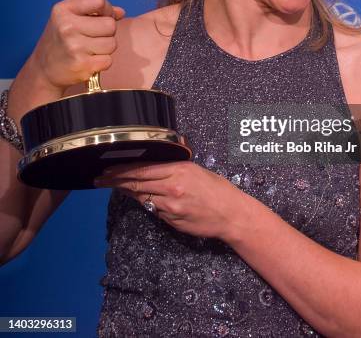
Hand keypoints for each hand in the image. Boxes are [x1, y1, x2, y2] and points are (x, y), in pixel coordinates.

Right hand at [31, 0, 124, 90]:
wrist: (43, 69)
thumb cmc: (60, 40)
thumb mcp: (69, 17)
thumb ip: (94, 10)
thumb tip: (120, 12)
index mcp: (63, 10)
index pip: (99, 1)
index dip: (106, 9)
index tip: (101, 15)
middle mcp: (67, 27)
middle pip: (110, 25)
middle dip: (107, 31)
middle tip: (94, 36)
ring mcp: (74, 47)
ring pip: (112, 43)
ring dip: (105, 47)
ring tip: (90, 48)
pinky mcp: (82, 65)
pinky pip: (108, 60)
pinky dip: (102, 62)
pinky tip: (89, 60)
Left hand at [94, 161, 244, 240]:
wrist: (231, 214)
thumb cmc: (217, 189)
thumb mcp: (195, 171)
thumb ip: (172, 170)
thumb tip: (150, 169)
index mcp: (178, 169)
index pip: (142, 168)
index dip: (122, 170)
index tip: (107, 169)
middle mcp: (172, 187)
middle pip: (136, 183)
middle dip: (115, 181)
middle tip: (100, 179)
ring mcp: (170, 205)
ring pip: (141, 197)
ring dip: (126, 192)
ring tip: (113, 186)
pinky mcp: (171, 220)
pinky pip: (153, 210)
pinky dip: (144, 203)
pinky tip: (138, 199)